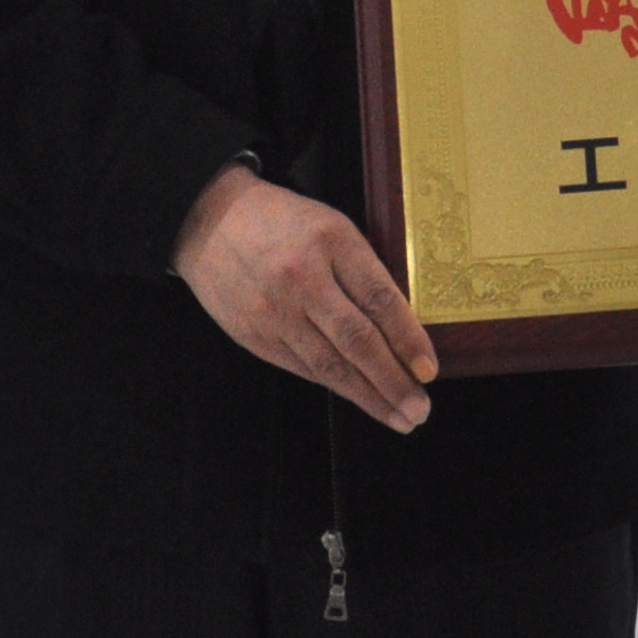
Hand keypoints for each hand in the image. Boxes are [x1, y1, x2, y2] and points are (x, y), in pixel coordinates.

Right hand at [171, 164, 436, 434]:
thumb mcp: (331, 225)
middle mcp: (303, 278)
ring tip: (398, 417)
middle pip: (357, 340)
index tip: (429, 370)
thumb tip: (403, 326)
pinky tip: (359, 398)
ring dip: (368, 396)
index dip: (408, 339)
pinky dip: (335, 385)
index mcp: (331, 241)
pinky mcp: (254, 334)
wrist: (209, 220)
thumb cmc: (282, 220)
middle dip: (392, 381)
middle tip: (419, 410)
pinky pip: (303, 368)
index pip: (379, 299)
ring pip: (329, 365)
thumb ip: (362, 268)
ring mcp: (275, 310)